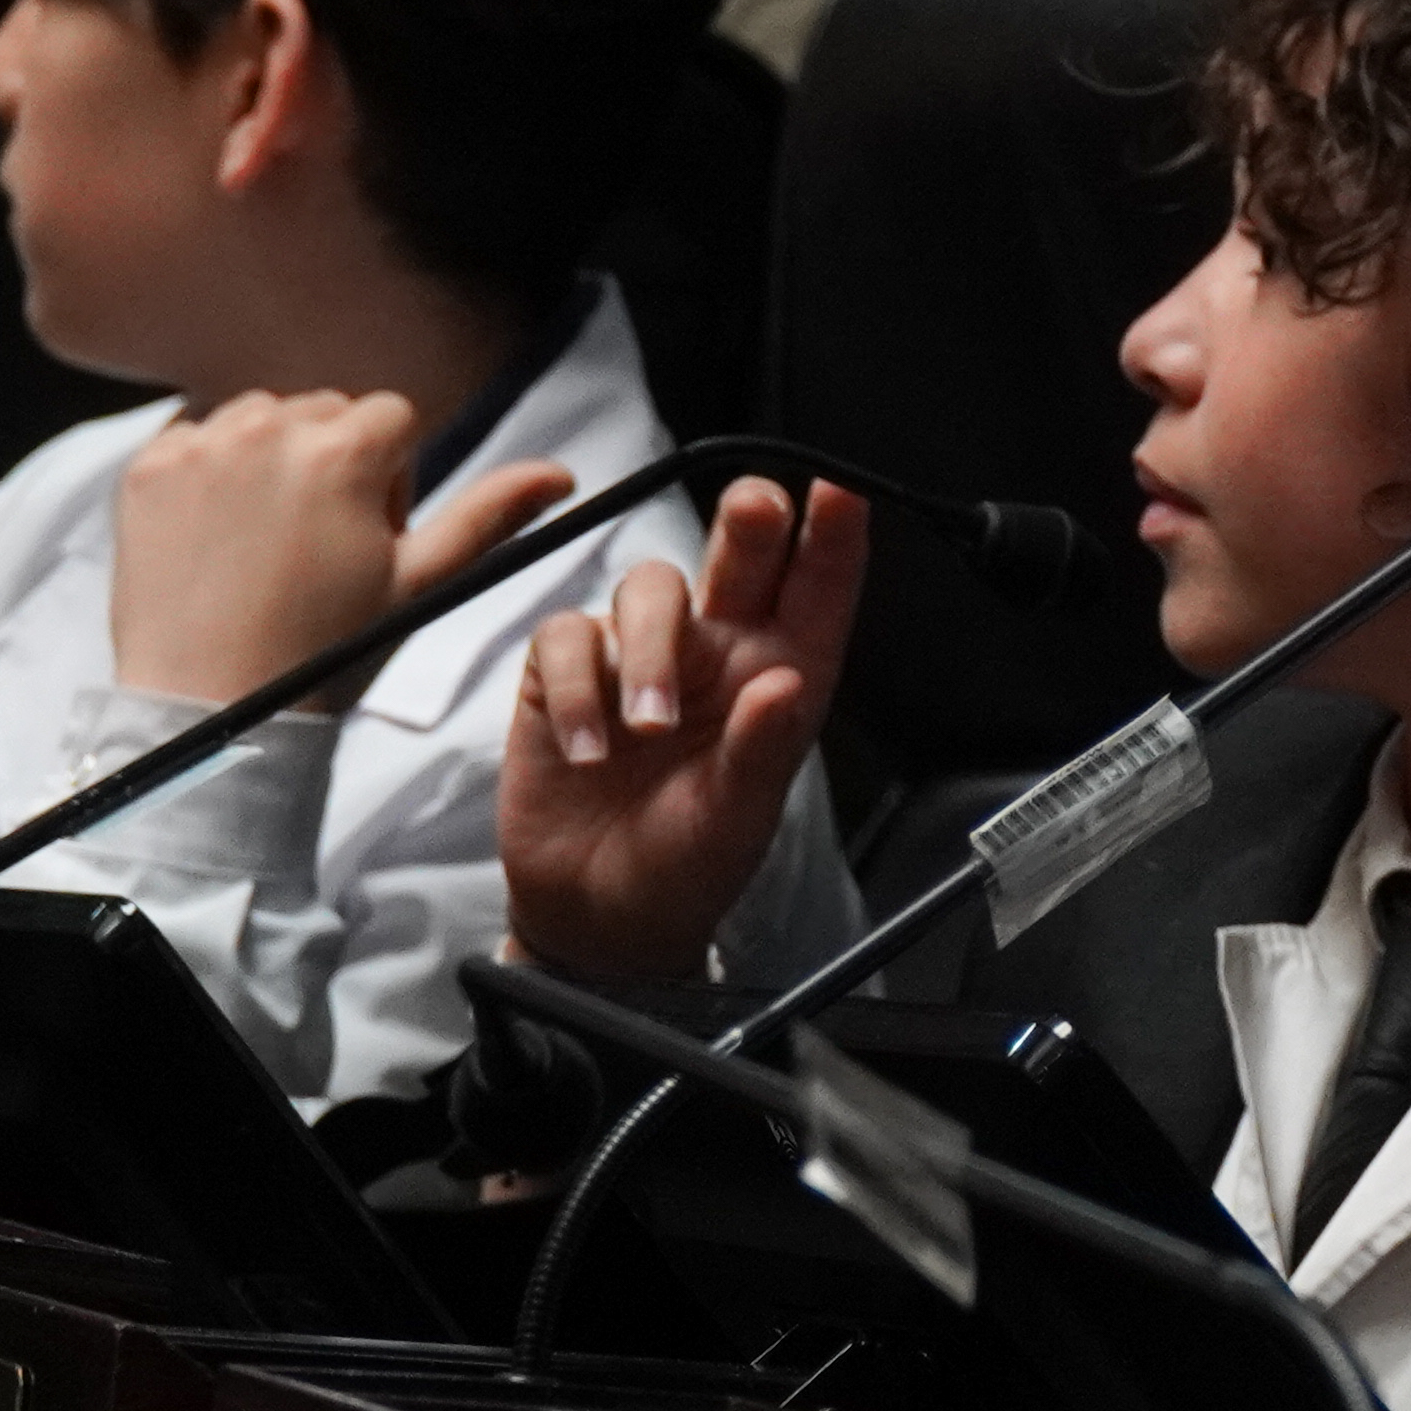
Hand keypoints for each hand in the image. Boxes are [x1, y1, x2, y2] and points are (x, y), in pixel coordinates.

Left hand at [112, 391, 574, 707]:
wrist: (210, 709)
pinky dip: (210, 471)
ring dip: (272, 459)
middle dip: (332, 461)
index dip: (392, 480)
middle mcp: (269, 429)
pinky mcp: (148, 469)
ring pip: (261, 415)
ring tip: (268, 543)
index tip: (370, 539)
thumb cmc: (325, 655)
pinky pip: (195, 435)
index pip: (393, 417)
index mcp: (344, 451)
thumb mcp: (420, 587)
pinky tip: (220, 538)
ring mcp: (200, 446)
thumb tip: (561, 473)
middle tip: (319, 549)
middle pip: (325, 410)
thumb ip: (489, 517)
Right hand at [498, 478, 868, 990]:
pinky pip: (567, 636)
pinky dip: (576, 688)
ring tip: (648, 729)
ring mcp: (638, 657)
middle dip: (747, 521)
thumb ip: (761, 750)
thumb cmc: (687, 867)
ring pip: (646, 588)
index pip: (815, 593)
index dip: (833, 538)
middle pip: (736, 554)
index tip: (844, 493)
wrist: (598, 917)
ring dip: (647, 648)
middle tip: (755, 512)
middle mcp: (715, 653)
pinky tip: (586, 750)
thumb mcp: (738, 819)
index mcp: (776, 676)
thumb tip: (784, 684)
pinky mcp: (566, 675)